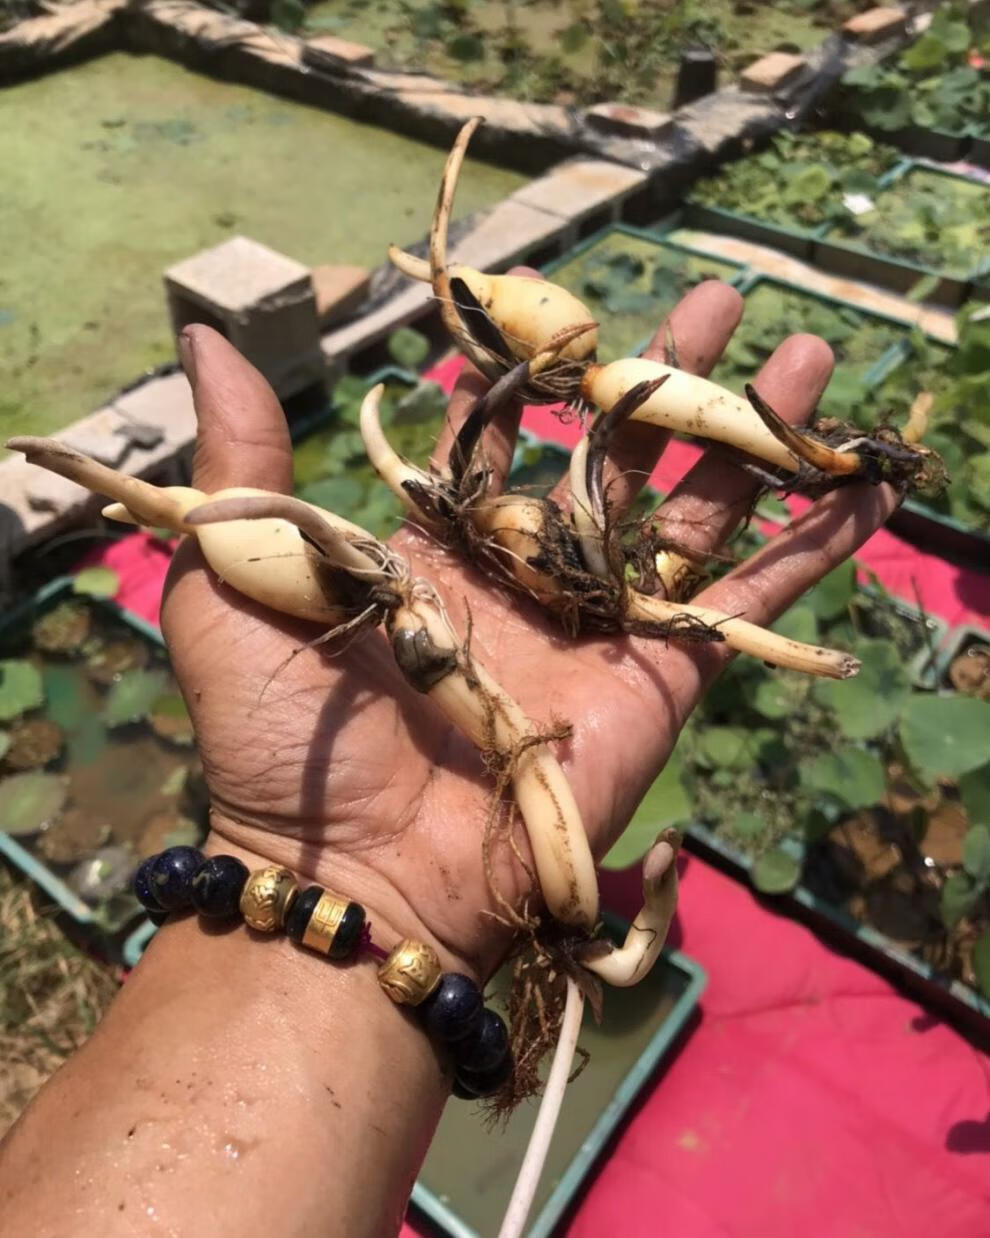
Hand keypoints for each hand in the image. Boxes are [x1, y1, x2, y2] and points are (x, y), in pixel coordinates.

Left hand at [163, 280, 896, 978]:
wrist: (351, 871)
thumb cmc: (277, 736)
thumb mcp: (234, 577)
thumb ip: (243, 461)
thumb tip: (207, 334)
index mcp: (441, 551)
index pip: (509, 443)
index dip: (546, 378)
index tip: (577, 312)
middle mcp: (530, 581)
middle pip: (620, 461)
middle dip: (670, 383)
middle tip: (720, 302)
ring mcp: (602, 630)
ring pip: (696, 516)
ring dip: (753, 441)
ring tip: (806, 362)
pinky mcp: (658, 684)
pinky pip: (746, 609)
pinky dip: (808, 552)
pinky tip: (858, 489)